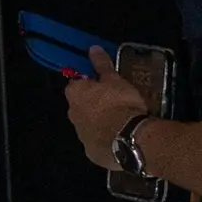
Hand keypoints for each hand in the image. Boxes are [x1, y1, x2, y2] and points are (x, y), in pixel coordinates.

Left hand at [66, 48, 149, 173]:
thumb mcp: (114, 79)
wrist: (129, 138)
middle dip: (92, 105)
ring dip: (98, 124)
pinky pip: (97, 144)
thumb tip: (92, 48)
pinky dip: (105, 141)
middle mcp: (72, 115)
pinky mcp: (92, 153)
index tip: (103, 86)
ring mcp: (81, 136)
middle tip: (113, 104)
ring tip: (119, 123)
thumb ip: (102, 65)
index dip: (89, 85)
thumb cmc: (120, 103)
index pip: (76, 85)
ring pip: (87, 126)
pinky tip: (119, 140)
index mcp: (75, 95)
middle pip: (80, 107)